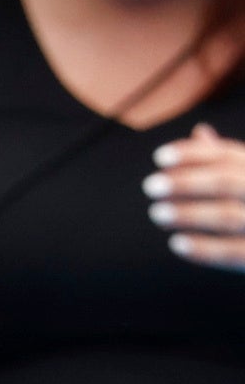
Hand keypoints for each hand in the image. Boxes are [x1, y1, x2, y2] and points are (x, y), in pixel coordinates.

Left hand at [159, 129, 244, 273]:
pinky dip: (205, 249)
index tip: (159, 157)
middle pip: (227, 181)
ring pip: (227, 215)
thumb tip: (200, 131)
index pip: (228, 156)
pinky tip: (177, 243)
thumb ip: (230, 160)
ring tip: (156, 212)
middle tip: (150, 185)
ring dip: (190, 213)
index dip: (194, 154)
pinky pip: (233, 252)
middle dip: (187, 182)